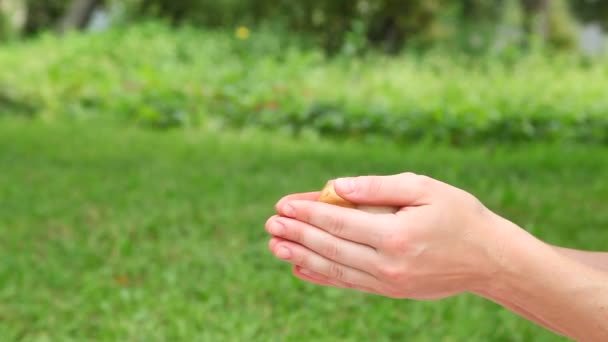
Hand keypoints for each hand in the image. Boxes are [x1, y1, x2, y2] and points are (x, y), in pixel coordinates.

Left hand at [266, 173, 515, 298]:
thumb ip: (377, 187)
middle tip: (270, 223)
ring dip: (301, 256)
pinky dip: (322, 276)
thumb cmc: (460, 215)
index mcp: (395, 234)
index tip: (282, 205)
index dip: (307, 213)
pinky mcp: (391, 290)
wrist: (490, 259)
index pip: (338, 223)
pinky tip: (301, 269)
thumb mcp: (423, 189)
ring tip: (275, 246)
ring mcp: (388, 282)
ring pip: (334, 268)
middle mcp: (387, 263)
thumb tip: (336, 187)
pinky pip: (348, 283)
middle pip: (330, 247)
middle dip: (297, 234)